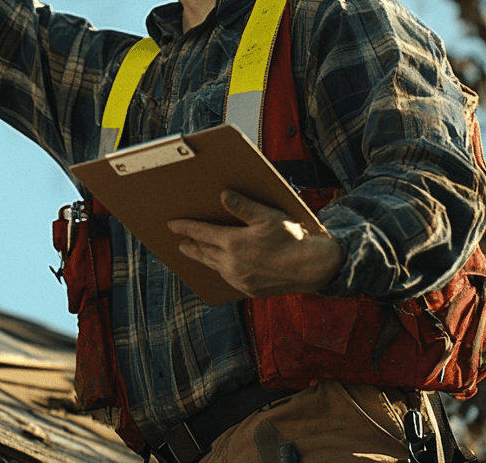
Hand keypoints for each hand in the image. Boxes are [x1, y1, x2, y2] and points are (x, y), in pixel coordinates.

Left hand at [167, 189, 340, 298]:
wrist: (313, 268)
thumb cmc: (292, 238)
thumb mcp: (268, 216)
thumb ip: (243, 207)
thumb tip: (223, 195)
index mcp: (234, 243)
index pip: (201, 233)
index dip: (185, 227)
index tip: (172, 224)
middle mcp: (233, 264)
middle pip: (203, 252)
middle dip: (190, 245)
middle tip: (180, 241)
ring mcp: (240, 279)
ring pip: (214, 266)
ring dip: (202, 258)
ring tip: (194, 252)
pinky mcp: (249, 289)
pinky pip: (227, 277)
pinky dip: (219, 269)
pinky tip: (220, 265)